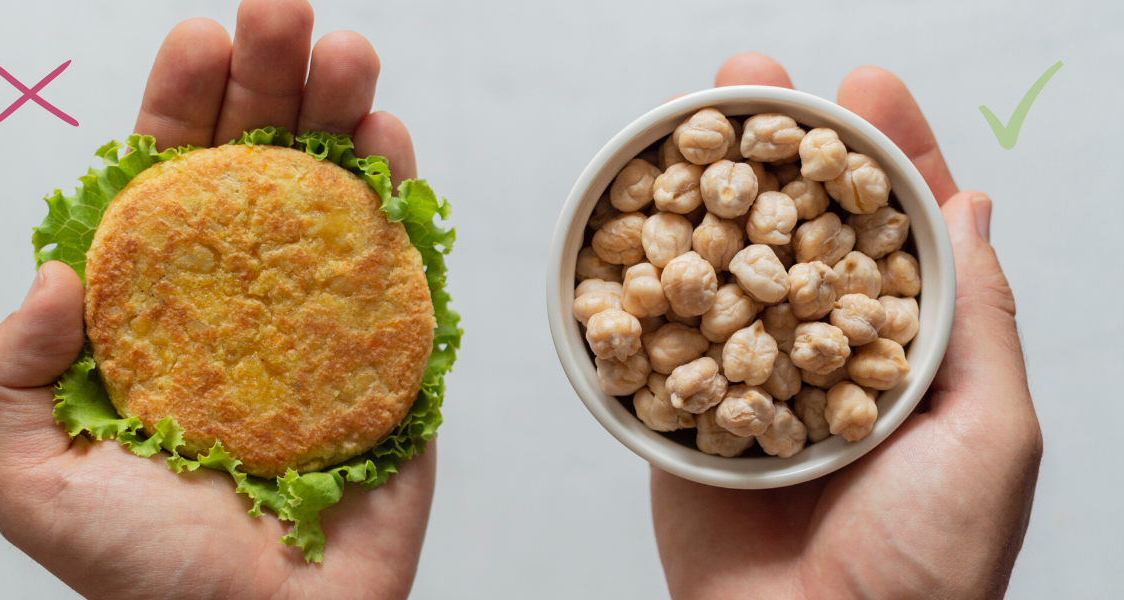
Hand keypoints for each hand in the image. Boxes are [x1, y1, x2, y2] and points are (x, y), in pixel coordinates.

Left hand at [0, 1, 432, 597]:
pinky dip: (396, 195)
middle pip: (257, 168)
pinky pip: (395, 262)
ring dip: (341, 115)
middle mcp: (241, 300)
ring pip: (331, 196)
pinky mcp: (389, 352)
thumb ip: (12, 375)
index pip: (167, 186)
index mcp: (160, 313)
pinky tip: (387, 137)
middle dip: (271, 81)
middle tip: (286, 11)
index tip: (201, 41)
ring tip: (347, 52)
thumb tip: (59, 270)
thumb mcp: (35, 480)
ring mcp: (320, 319)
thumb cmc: (148, 578)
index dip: (182, 107)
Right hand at [650, 54, 1040, 599]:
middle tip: (756, 75)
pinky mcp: (684, 415)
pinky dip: (641, 281)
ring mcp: (749, 378)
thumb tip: (973, 207)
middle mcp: (823, 352)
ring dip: (707, 188)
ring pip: (725, 267)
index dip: (885, 155)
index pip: (898, 231)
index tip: (869, 87)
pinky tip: (632, 217)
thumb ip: (979, 317)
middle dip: (780, 147)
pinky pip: (658, 341)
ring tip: (693, 116)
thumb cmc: (929, 559)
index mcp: (906, 350)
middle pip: (799, 229)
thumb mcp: (989, 430)